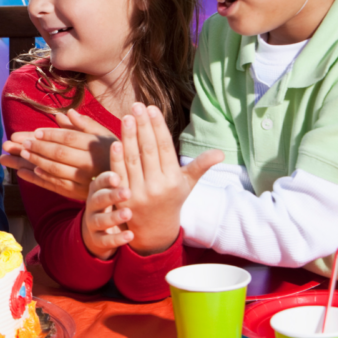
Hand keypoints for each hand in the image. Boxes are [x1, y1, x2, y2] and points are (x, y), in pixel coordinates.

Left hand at [0, 108, 115, 200]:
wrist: (125, 182)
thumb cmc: (112, 152)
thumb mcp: (104, 135)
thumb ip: (85, 125)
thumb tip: (65, 114)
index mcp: (95, 146)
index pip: (69, 138)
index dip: (51, 134)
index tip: (35, 131)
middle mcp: (90, 163)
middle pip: (59, 153)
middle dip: (38, 147)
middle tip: (21, 143)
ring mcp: (84, 180)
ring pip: (55, 170)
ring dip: (34, 161)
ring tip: (20, 154)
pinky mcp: (78, 193)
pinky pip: (55, 186)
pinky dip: (39, 178)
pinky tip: (25, 172)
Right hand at [81, 171, 133, 259]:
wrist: (98, 231)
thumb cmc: (112, 204)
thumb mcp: (114, 188)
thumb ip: (124, 173)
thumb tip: (134, 147)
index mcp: (98, 190)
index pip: (100, 181)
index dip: (106, 179)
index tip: (117, 177)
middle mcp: (93, 204)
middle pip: (98, 198)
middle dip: (111, 195)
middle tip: (127, 192)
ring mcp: (93, 222)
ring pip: (100, 220)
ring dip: (113, 217)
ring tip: (128, 214)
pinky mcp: (97, 239)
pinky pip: (105, 240)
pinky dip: (116, 238)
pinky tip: (130, 236)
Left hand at [111, 103, 222, 254]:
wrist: (154, 231)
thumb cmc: (171, 200)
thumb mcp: (187, 184)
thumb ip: (200, 166)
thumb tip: (221, 153)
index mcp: (173, 179)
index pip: (164, 147)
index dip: (157, 127)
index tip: (152, 108)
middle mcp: (156, 186)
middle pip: (148, 150)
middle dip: (142, 126)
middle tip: (136, 106)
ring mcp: (138, 192)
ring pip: (132, 159)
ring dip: (128, 137)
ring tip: (126, 117)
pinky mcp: (122, 197)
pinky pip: (119, 173)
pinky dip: (116, 158)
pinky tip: (115, 141)